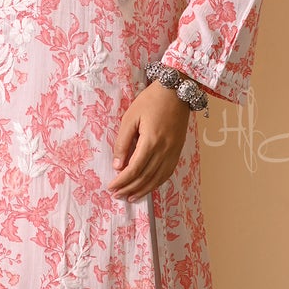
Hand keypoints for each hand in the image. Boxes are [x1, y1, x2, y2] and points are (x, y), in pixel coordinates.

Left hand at [106, 81, 191, 201]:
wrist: (176, 91)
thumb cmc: (151, 101)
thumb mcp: (130, 117)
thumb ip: (123, 142)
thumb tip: (118, 165)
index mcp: (151, 141)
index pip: (134, 169)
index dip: (122, 181)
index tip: (111, 187)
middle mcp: (164, 150)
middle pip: (145, 177)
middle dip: (129, 188)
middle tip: (116, 195)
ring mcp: (173, 152)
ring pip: (158, 179)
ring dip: (143, 190)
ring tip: (130, 197)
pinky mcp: (178, 151)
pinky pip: (167, 173)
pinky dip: (156, 183)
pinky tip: (147, 187)